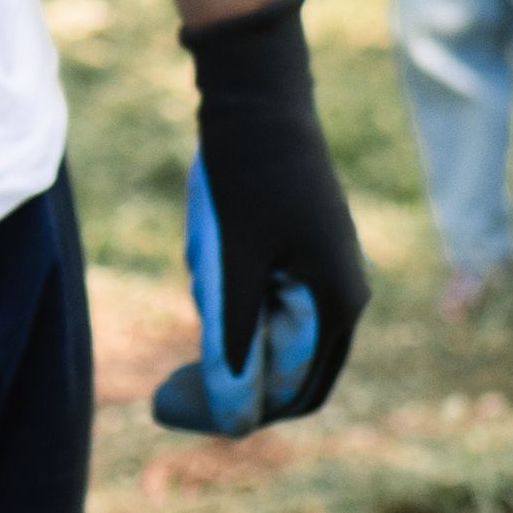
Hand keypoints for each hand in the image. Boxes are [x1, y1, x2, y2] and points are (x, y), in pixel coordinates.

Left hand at [154, 0, 369, 435]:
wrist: (259, 97)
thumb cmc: (250, 177)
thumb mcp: (236, 263)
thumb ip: (237, 336)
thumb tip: (233, 407)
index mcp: (340, 302)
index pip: (303, 393)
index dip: (246, 415)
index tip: (185, 411)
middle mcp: (343, 291)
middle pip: (291, 368)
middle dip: (234, 383)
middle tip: (169, 385)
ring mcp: (324, 268)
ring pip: (276, 333)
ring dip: (232, 339)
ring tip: (194, 289)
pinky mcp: (303, 247)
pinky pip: (270, 299)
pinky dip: (236, 306)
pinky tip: (205, 266)